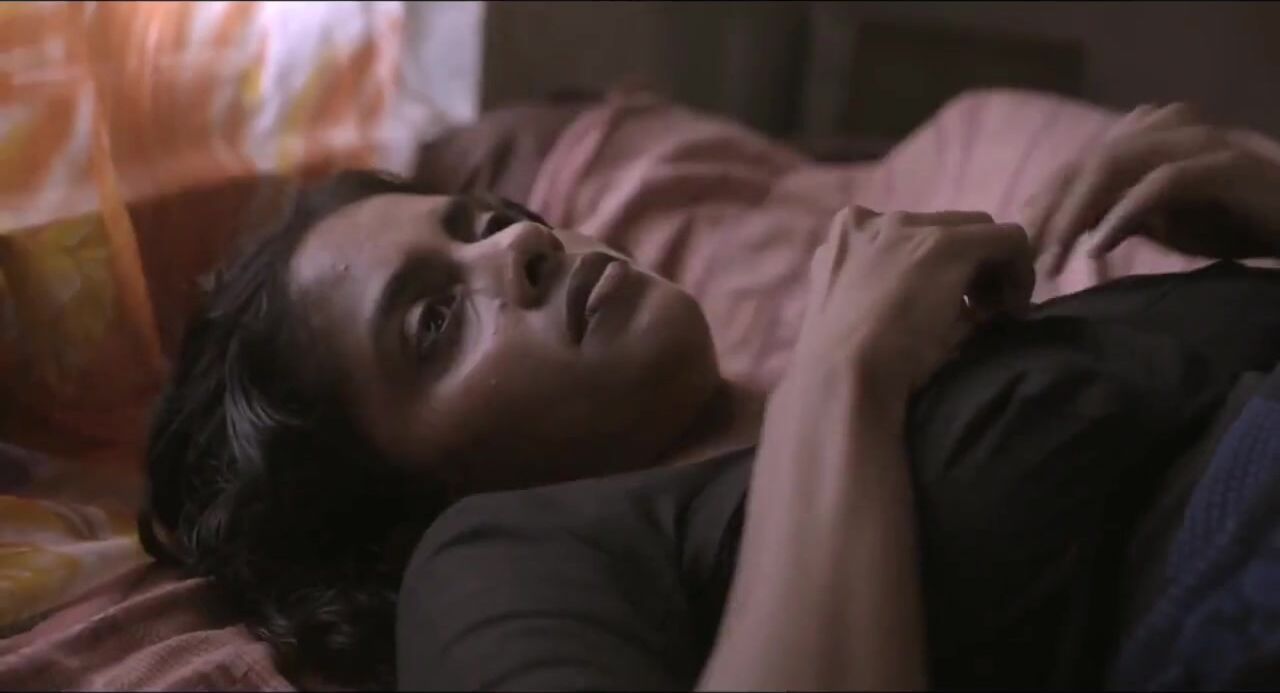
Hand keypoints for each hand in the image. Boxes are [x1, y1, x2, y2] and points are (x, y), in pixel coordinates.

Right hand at [791, 207, 1033, 398]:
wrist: (844, 377)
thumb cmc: (847, 363)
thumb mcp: (862, 314)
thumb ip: (891, 291)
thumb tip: (954, 302)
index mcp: (845, 236)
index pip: (910, 239)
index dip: (938, 273)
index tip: (951, 308)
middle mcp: (874, 220)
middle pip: (944, 230)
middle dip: (966, 268)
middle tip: (977, 314)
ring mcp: (911, 228)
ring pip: (977, 231)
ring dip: (990, 270)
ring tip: (991, 316)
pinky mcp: (948, 243)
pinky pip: (1009, 239)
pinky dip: (1019, 271)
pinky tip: (1012, 310)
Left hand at [1025, 103, 1279, 274]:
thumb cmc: (1229, 221)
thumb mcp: (1159, 223)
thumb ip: (1115, 215)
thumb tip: (1065, 226)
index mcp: (1146, 137)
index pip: (1079, 164)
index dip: (1045, 203)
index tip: (1023, 246)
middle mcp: (1165, 129)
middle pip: (1087, 163)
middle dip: (1052, 212)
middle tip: (1032, 258)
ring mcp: (1194, 141)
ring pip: (1113, 165)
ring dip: (1077, 214)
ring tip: (1057, 257)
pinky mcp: (1222, 164)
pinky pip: (1160, 183)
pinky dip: (1124, 214)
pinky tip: (1101, 247)